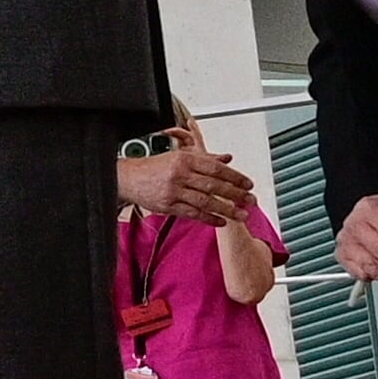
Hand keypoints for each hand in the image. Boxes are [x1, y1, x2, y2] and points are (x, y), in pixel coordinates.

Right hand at [117, 140, 252, 225]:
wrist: (127, 178)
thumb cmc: (152, 167)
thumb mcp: (178, 156)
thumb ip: (204, 158)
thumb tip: (227, 159)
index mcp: (184, 159)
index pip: (216, 168)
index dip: (235, 176)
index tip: (248, 184)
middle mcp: (180, 174)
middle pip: (214, 185)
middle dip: (235, 194)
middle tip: (250, 200)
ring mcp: (173, 191)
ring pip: (205, 201)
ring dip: (226, 209)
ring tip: (241, 215)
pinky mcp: (168, 206)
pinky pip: (192, 214)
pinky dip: (208, 218)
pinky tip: (221, 222)